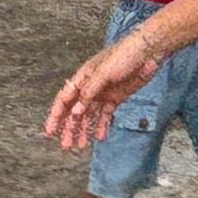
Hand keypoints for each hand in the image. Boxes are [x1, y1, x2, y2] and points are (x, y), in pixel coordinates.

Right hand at [43, 31, 162, 147]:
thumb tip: (75, 112)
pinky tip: (100, 136)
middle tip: (67, 144)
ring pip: (89, 115)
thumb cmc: (124, 55)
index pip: (64, 100)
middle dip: (69, 128)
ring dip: (84, 129)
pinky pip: (105, 115)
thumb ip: (88, 94)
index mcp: (82, 78)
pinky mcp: (116, 97)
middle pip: (75, 110)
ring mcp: (103, 93)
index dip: (56, 116)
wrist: (147, 52)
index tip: (50, 131)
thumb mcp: (103, 74)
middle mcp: (90, 87)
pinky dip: (102, 125)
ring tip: (81, 144)